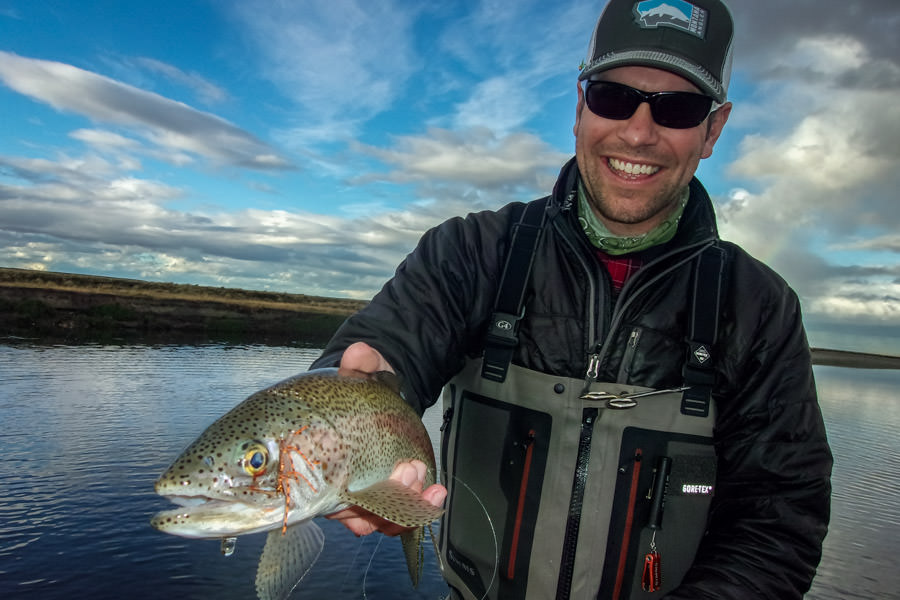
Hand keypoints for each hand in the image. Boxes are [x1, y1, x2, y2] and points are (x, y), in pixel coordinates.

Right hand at [330, 342, 447, 535]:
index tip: (382, 474)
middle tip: (412, 471)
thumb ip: (361, 363)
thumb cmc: (360, 387)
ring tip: (432, 489)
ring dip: (409, 509)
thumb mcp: (362, 371)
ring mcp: (363, 492)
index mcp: (323, 460)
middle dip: (391, 501)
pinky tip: (436, 492)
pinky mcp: (386, 492)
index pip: (331, 496)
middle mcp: (338, 485)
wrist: (378, 389)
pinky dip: (417, 508)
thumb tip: (359, 353)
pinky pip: (397, 513)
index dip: (355, 499)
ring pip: (381, 520)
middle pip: (360, 515)